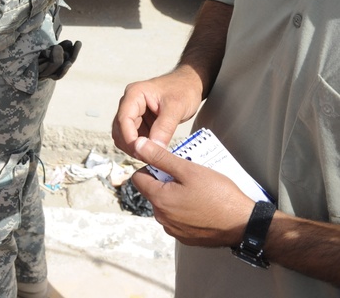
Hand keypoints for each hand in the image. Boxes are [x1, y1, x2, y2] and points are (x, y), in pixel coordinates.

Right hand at [112, 70, 203, 156]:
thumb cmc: (183, 90)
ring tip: (153, 155)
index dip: (130, 139)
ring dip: (135, 147)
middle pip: (119, 129)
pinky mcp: (139, 121)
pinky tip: (154, 150)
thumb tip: (154, 148)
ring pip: (124, 135)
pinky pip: (134, 137)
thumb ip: (164, 128)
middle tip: (150, 157)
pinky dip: (141, 146)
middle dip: (131, 145)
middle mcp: (129, 103)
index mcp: (134, 95)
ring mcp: (133, 112)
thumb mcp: (176, 108)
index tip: (142, 153)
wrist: (189, 84)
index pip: (123, 120)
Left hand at [131, 138, 253, 246]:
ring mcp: (174, 230)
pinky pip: (178, 219)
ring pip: (166, 206)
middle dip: (166, 181)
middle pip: (153, 192)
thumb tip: (137, 145)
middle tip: (189, 177)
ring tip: (198, 191)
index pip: (138, 178)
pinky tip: (202, 206)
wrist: (245, 225)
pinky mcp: (186, 238)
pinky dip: (185, 211)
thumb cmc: (219, 195)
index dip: (152, 168)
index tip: (171, 166)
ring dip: (176, 196)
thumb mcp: (189, 170)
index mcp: (159, 199)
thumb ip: (160, 157)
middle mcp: (162, 217)